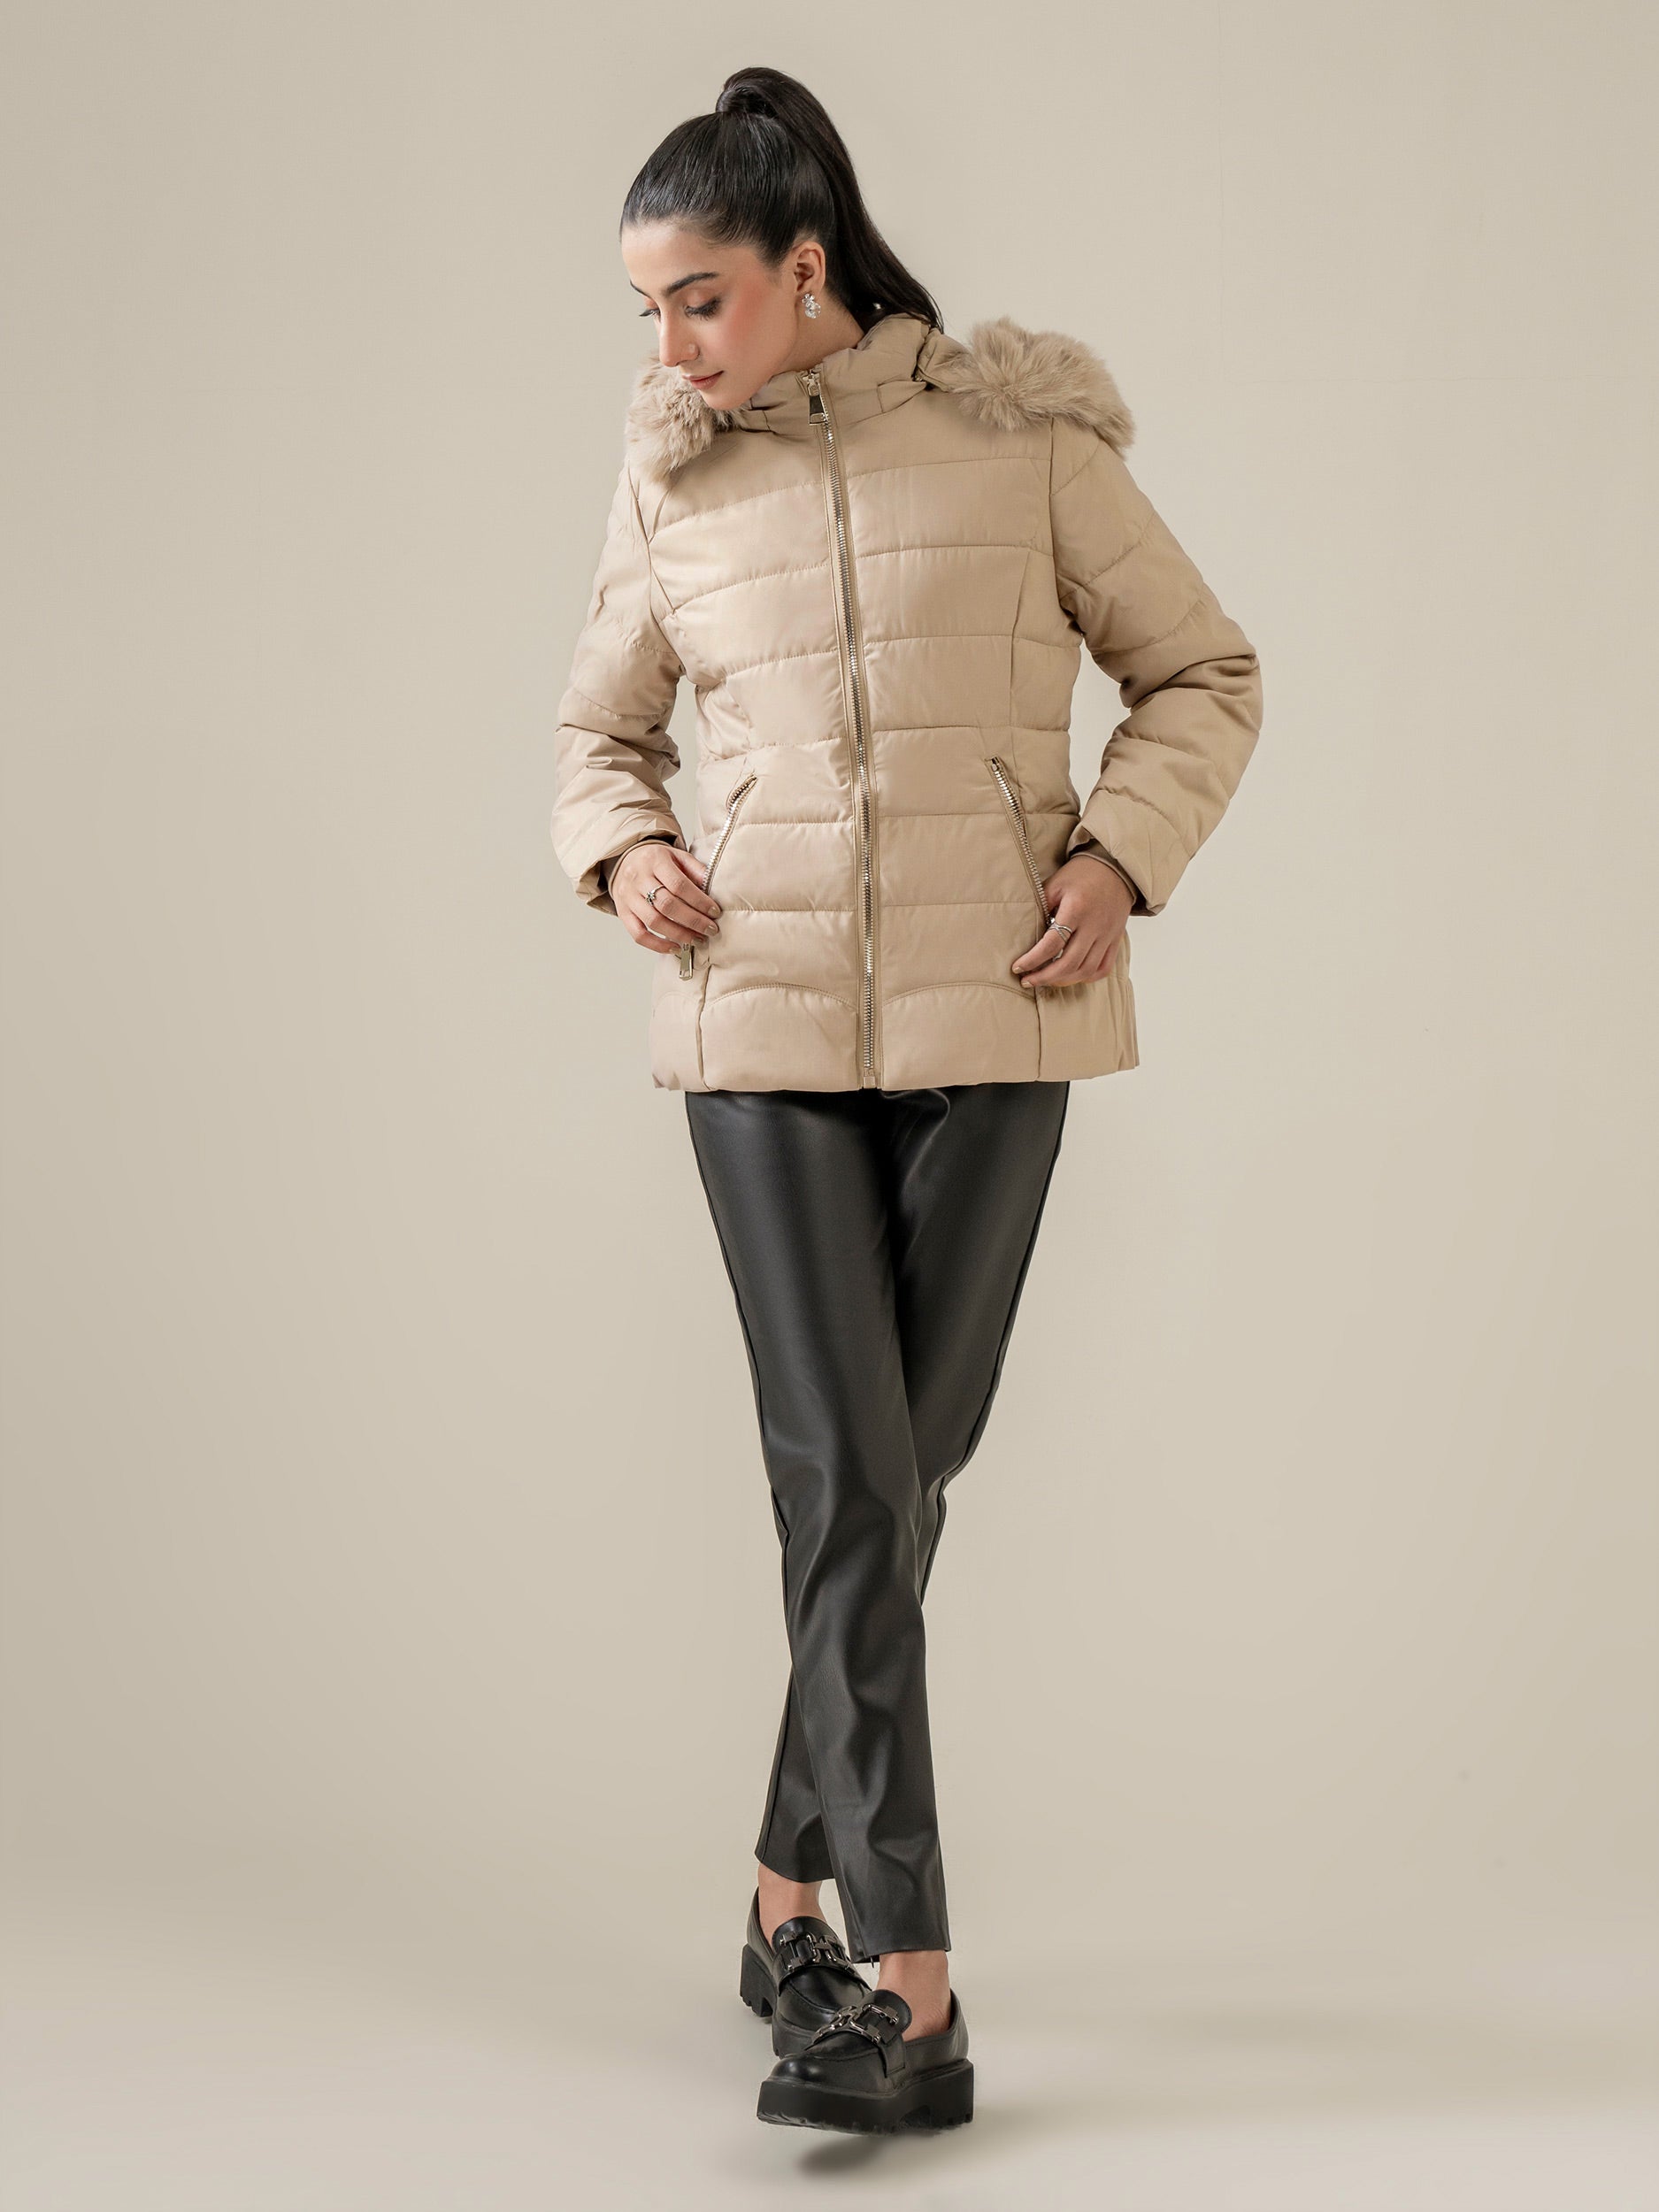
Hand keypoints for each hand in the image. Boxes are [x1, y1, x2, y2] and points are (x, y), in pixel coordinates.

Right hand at [610, 841, 721, 954]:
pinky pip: (638, 934)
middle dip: (692, 920)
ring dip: (679, 934)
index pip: (679, 884)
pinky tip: (675, 948)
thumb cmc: (656, 860)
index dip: (699, 901)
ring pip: (653, 921)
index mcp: (655, 860)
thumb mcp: (677, 856)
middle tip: (710, 929)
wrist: (625, 859)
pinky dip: (657, 945)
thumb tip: (712, 885)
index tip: (714, 912)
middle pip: (667, 905)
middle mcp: (638, 878)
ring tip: (697, 939)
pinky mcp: (623, 912)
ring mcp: (628, 897)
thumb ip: (694, 869)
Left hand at [1010, 855, 1131, 988]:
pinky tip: (1070, 976)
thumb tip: (1026, 933)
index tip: (1018, 967)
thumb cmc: (1082, 874)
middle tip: (1027, 980)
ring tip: (1045, 980)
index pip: (1051, 944)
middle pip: (1068, 964)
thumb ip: (1041, 907)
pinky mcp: (1115, 940)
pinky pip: (1103, 969)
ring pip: (1085, 971)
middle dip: (1044, 977)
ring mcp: (1107, 936)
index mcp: (1076, 910)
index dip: (1032, 960)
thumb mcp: (1056, 884)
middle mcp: (1094, 926)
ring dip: (1062, 981)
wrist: (1116, 868)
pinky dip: (1086, 977)